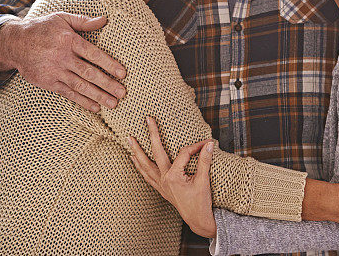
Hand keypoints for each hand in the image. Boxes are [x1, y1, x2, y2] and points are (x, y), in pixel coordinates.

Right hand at [0, 12, 126, 111]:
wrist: (15, 43)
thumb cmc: (42, 28)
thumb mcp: (61, 19)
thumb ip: (83, 21)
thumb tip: (104, 19)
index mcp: (69, 40)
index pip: (93, 54)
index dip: (109, 64)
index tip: (123, 74)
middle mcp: (63, 57)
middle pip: (89, 73)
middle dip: (107, 84)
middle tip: (122, 93)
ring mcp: (55, 71)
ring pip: (80, 86)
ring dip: (97, 96)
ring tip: (113, 104)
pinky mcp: (48, 82)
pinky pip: (68, 93)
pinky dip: (82, 101)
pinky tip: (95, 107)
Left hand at [128, 117, 216, 237]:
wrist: (198, 220)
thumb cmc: (201, 202)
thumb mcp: (204, 180)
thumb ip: (205, 161)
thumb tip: (208, 144)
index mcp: (174, 176)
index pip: (184, 154)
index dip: (196, 147)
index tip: (207, 142)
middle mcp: (164, 179)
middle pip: (156, 152)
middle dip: (152, 135)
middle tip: (148, 119)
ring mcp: (161, 184)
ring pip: (145, 165)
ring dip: (137, 151)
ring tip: (129, 139)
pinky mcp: (161, 189)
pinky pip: (146, 175)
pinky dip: (139, 166)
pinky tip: (134, 159)